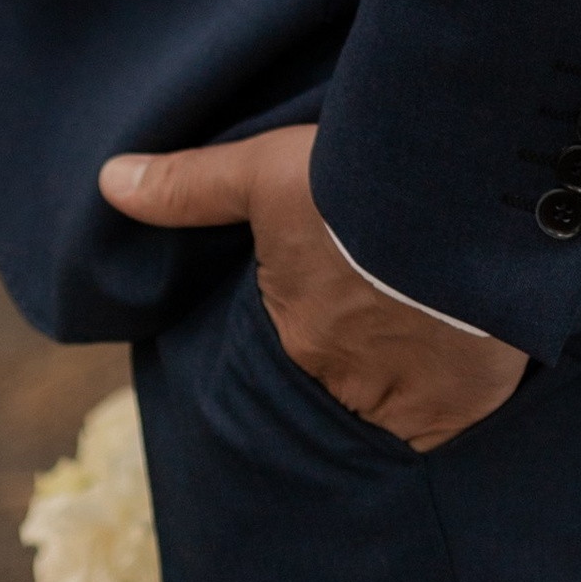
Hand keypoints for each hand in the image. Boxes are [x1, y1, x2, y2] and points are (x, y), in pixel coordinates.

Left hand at [100, 123, 526, 449]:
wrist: (458, 212)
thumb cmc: (355, 188)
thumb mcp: (268, 172)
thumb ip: (192, 186)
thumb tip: (108, 182)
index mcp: (297, 333)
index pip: (296, 340)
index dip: (312, 316)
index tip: (331, 292)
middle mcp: (345, 380)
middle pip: (347, 373)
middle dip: (359, 348)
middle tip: (386, 307)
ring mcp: (410, 400)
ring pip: (401, 396)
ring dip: (409, 367)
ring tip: (429, 325)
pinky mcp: (468, 402)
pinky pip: (458, 410)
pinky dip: (459, 387)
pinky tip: (472, 350)